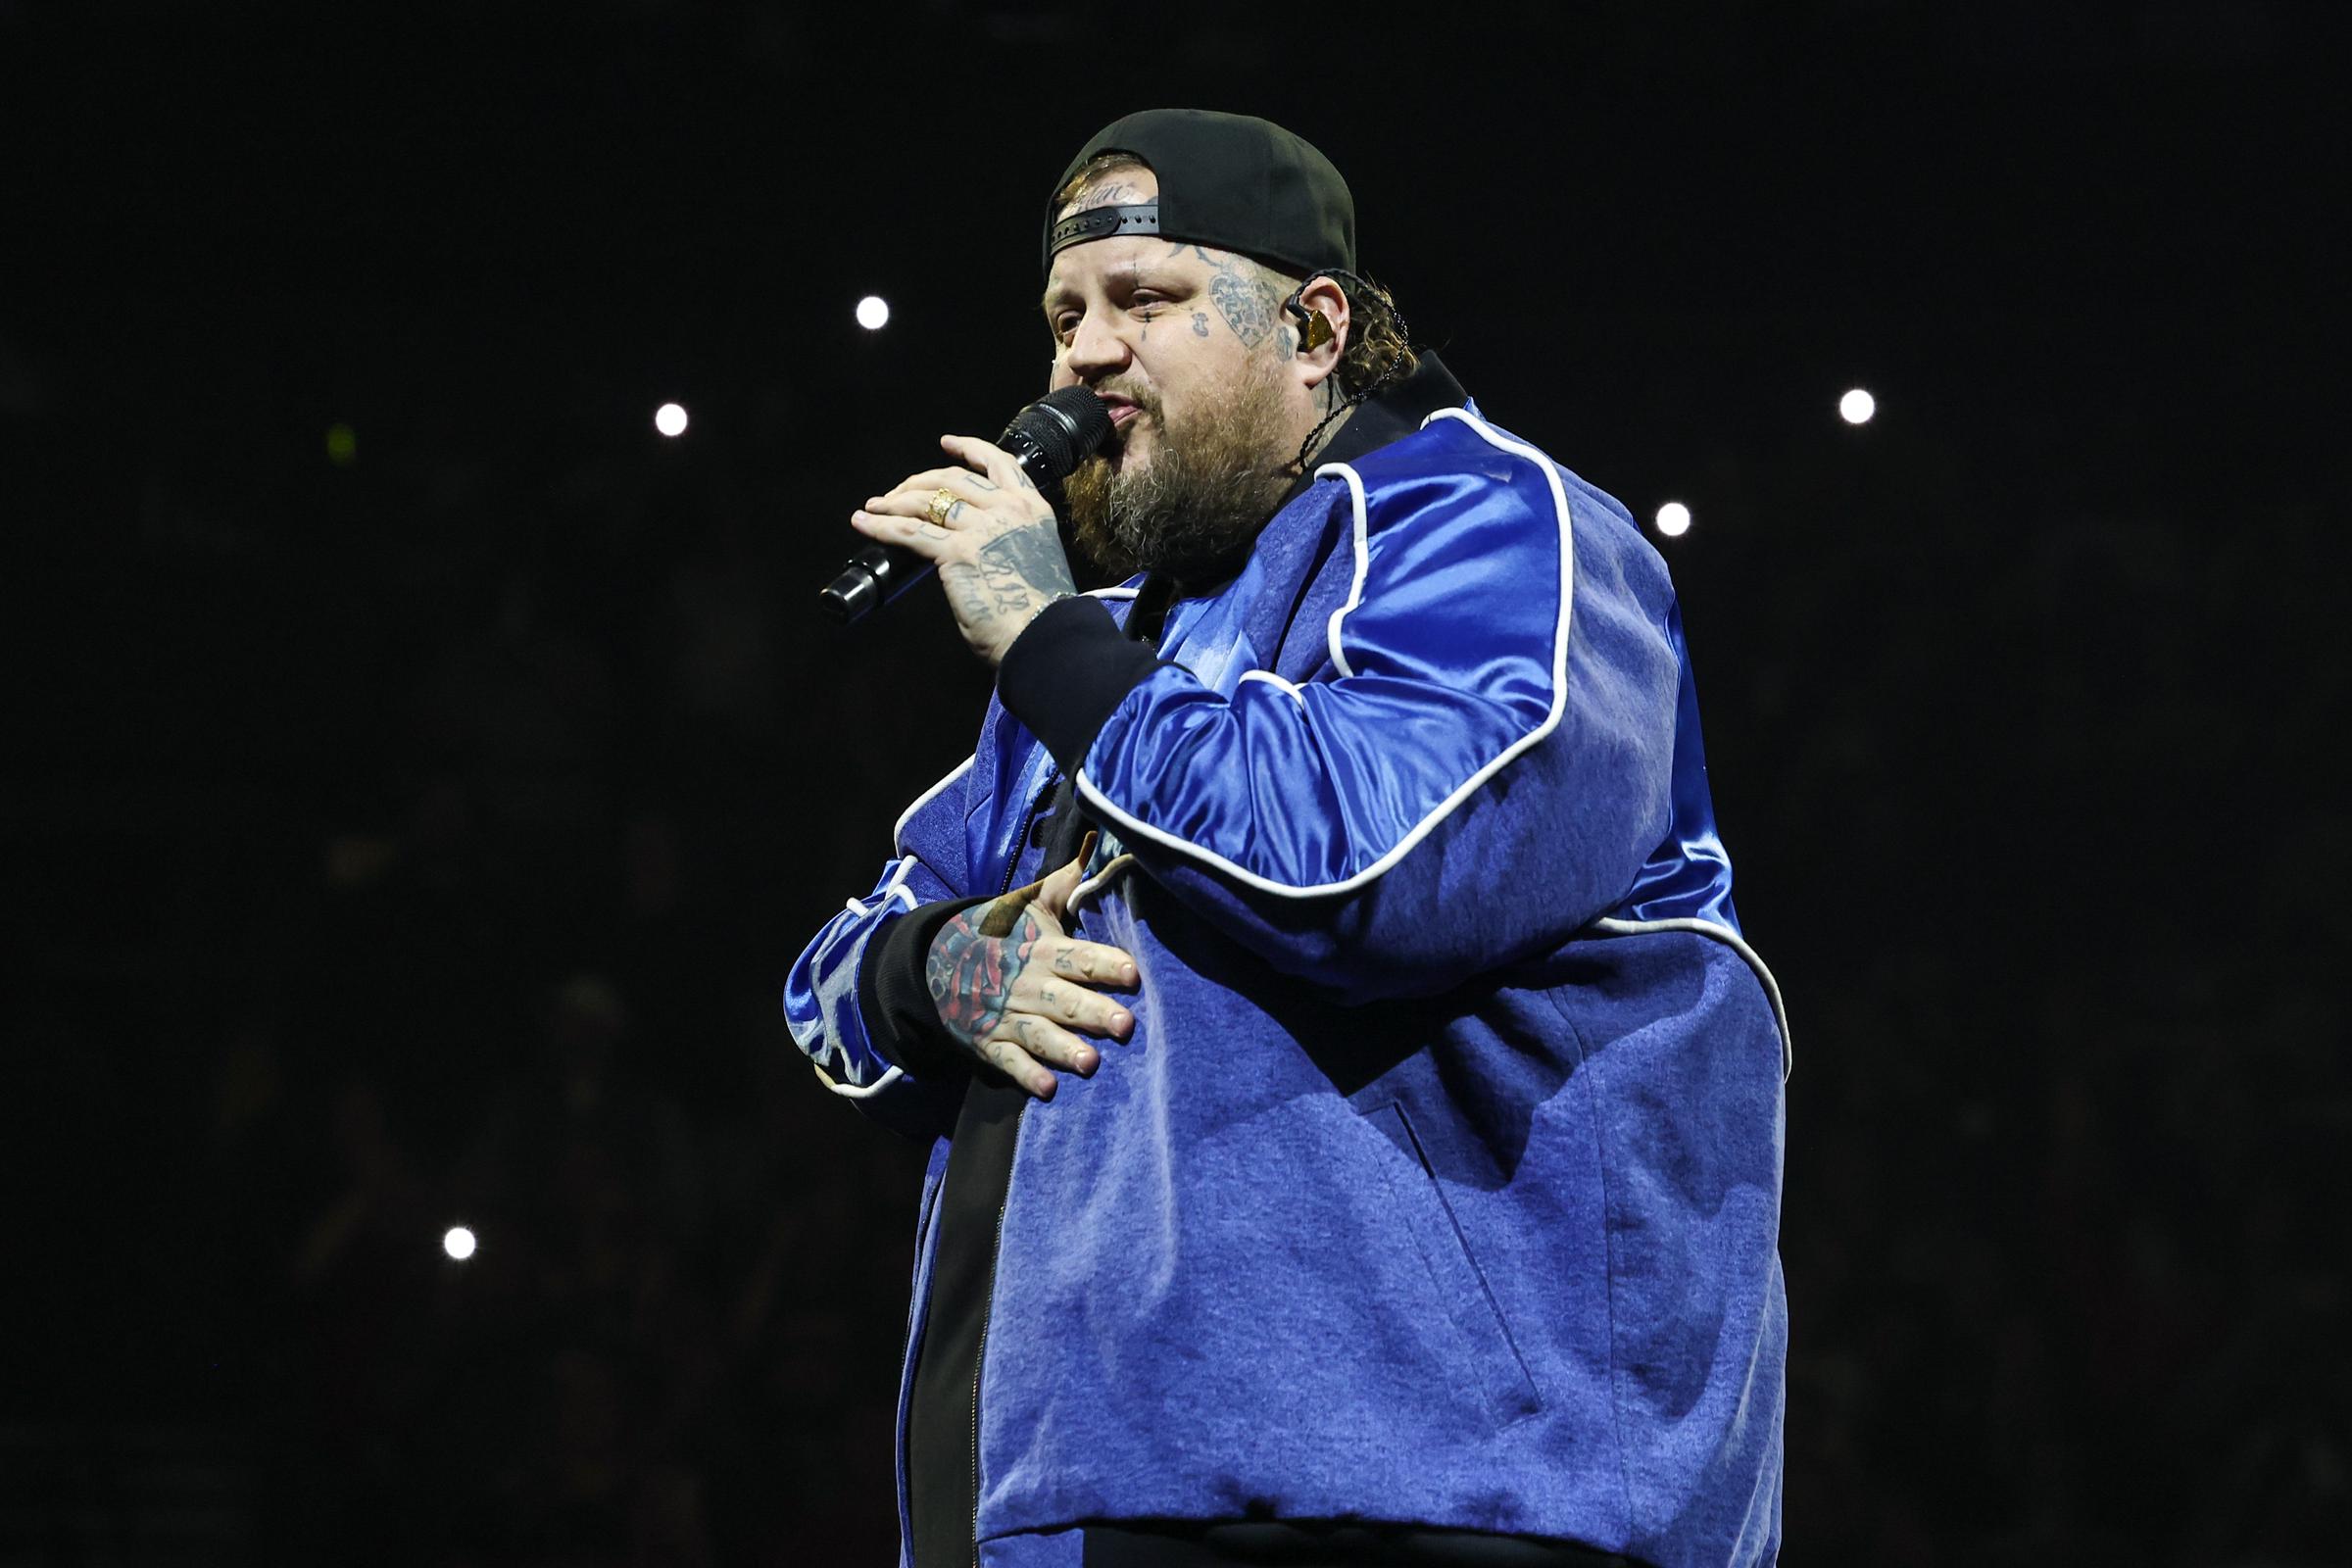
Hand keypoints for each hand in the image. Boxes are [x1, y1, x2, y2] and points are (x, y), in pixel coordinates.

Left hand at [852, 435, 1078, 665]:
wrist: (1044, 636)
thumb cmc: (1040, 611)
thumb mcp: (1033, 556)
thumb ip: (1008, 539)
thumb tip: (973, 542)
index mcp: (1031, 509)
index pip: (998, 464)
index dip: (968, 449)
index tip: (946, 444)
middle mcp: (1008, 510)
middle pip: (953, 479)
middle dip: (919, 481)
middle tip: (898, 493)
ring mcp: (981, 529)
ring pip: (927, 501)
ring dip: (895, 501)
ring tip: (874, 506)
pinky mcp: (956, 552)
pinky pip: (909, 532)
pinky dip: (881, 525)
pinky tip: (864, 523)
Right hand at [926, 846, 1137, 1099]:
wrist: (937, 960)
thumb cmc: (1001, 934)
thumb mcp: (1030, 906)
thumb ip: (1066, 883)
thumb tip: (1099, 844)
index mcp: (1044, 950)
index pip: (1080, 956)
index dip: (1105, 964)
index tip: (1133, 974)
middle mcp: (1029, 985)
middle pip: (1065, 1000)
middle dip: (1094, 1012)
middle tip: (1125, 1026)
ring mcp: (1008, 1016)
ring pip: (1040, 1034)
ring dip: (1064, 1048)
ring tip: (1091, 1064)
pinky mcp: (990, 1043)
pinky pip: (1009, 1062)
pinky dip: (1026, 1075)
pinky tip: (1047, 1089)